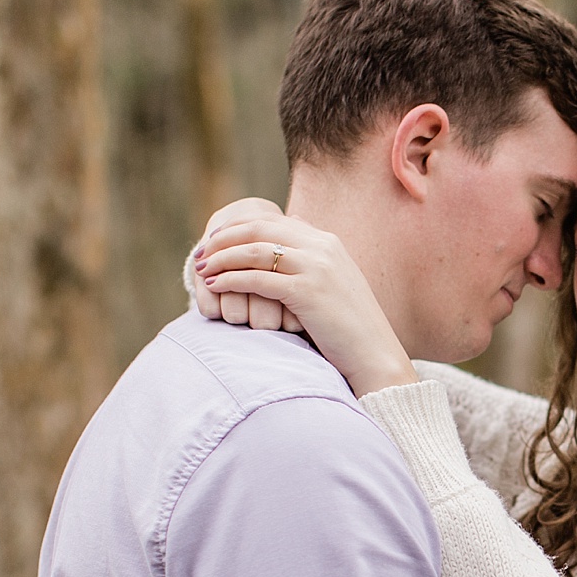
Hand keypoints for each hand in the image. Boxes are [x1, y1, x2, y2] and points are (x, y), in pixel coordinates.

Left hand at [194, 214, 418, 396]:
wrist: (375, 355)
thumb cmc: (351, 328)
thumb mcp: (334, 284)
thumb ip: (312, 260)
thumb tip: (288, 235)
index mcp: (327, 242)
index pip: (272, 221)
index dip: (238, 228)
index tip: (215, 242)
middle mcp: (322, 247)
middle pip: (260, 229)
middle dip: (224, 238)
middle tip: (200, 252)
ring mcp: (316, 267)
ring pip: (255, 250)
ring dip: (221, 257)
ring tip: (201, 269)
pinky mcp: (308, 292)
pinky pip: (258, 278)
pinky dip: (231, 279)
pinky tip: (214, 286)